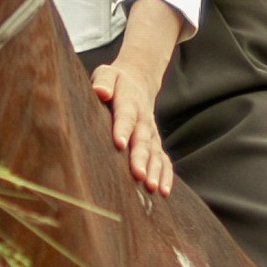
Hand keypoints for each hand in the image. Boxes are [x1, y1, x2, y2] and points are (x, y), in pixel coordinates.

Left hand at [91, 0, 182, 196]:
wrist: (138, 81)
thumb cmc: (116, 82)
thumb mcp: (107, 73)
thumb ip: (103, 81)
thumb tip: (100, 91)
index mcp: (129, 102)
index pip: (126, 115)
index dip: (123, 129)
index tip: (119, 144)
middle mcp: (144, 120)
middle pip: (143, 140)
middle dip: (141, 158)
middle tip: (138, 175)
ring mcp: (152, 134)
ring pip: (155, 153)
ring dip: (155, 171)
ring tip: (153, 188)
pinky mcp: (155, 144)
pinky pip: (163, 160)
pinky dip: (166, 176)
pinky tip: (164, 193)